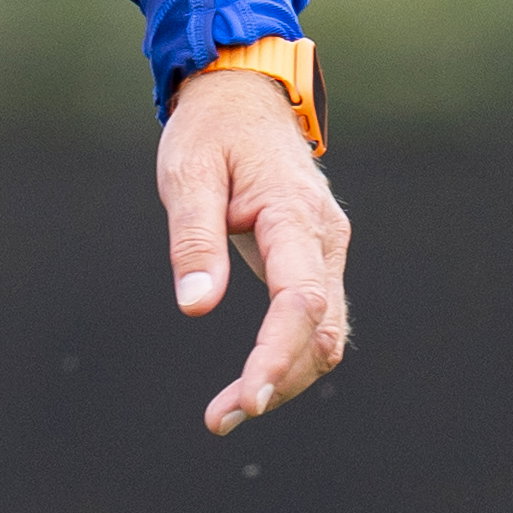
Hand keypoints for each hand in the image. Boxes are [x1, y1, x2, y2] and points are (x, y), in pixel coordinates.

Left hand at [157, 68, 351, 436]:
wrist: (244, 94)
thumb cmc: (211, 130)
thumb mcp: (188, 172)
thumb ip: (194, 237)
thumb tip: (195, 306)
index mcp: (293, 213)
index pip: (300, 300)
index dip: (278, 355)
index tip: (249, 399)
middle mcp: (324, 236)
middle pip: (320, 329)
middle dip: (279, 380)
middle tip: (222, 417)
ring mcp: (325, 247)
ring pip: (324, 332)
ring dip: (286, 376)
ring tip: (228, 410)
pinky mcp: (314, 257)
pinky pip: (314, 317)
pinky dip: (290, 354)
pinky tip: (254, 378)